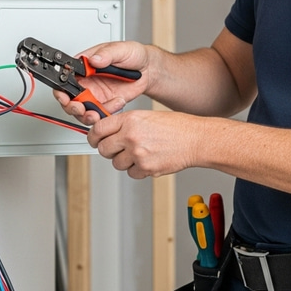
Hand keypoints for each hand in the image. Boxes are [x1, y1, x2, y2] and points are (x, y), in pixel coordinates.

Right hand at [53, 40, 150, 124]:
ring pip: (82, 110)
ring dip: (86, 115)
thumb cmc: (134, 55)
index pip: (65, 77)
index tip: (65, 96)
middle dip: (71, 107)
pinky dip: (105, 114)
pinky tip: (117, 104)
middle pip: (69, 98)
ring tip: (96, 114)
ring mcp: (96, 94)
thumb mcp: (121, 49)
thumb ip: (107, 54)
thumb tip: (94, 59)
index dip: (61, 89)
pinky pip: (100, 114)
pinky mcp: (106, 104)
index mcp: (85, 66)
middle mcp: (87, 81)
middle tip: (80, 109)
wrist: (149, 68)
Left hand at [87, 109, 203, 178]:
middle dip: (110, 150)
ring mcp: (137, 154)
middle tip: (119, 148)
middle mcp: (131, 136)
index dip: (94, 137)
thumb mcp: (147, 116)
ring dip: (125, 161)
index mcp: (130, 120)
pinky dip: (137, 170)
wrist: (196, 139)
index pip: (98, 129)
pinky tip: (149, 160)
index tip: (95, 140)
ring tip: (140, 153)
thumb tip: (108, 133)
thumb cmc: (177, 127)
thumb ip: (126, 124)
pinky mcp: (146, 169)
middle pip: (103, 149)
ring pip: (116, 163)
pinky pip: (131, 173)